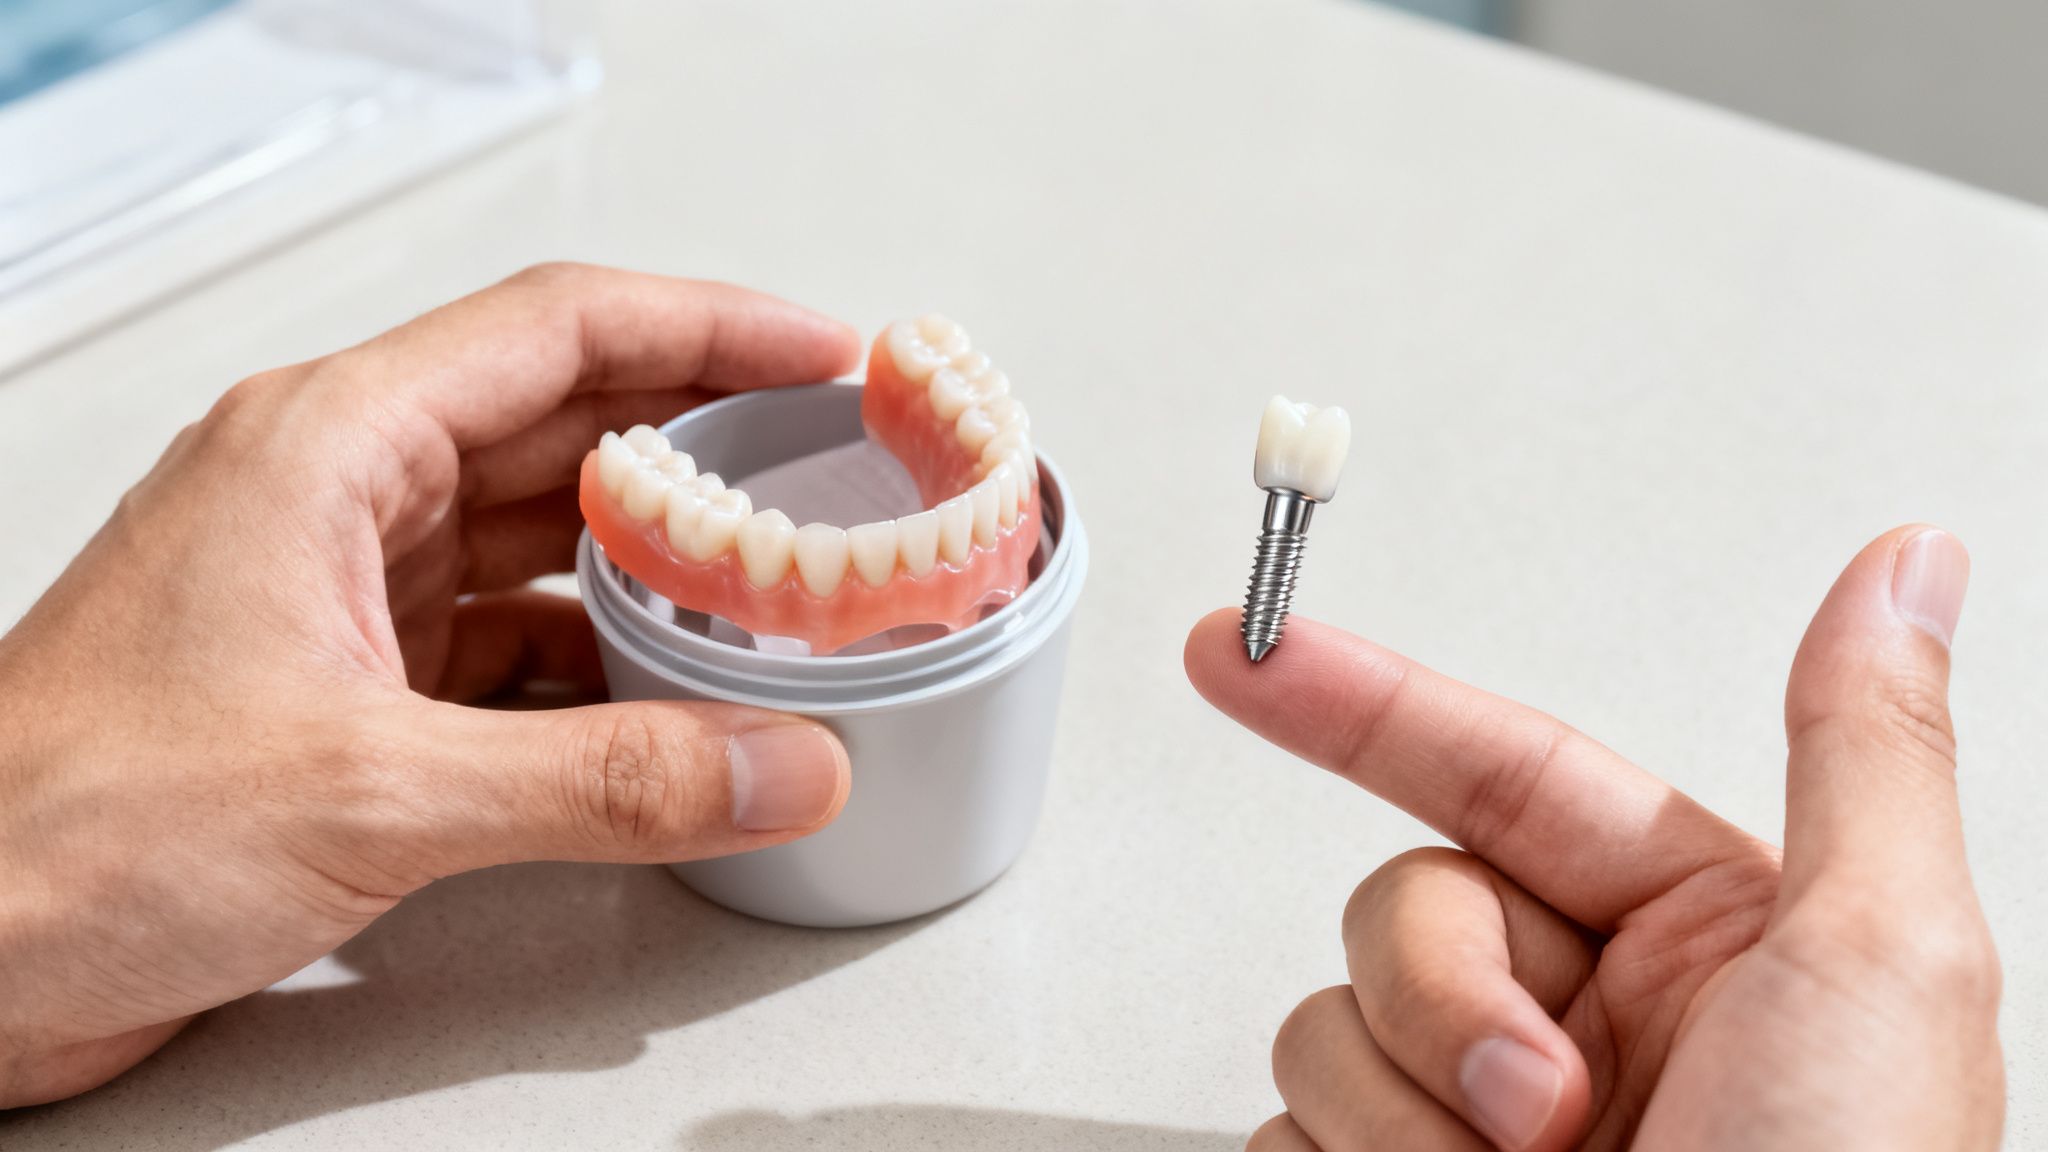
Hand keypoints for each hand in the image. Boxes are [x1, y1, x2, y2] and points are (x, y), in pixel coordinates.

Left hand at [0, 264, 860, 1105]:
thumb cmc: (64, 828)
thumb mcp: (375, 791)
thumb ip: (605, 780)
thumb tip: (772, 763)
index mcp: (328, 449)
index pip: (561, 332)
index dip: (710, 327)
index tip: (818, 355)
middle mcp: (335, 500)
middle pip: (565, 427)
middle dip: (704, 447)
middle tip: (824, 472)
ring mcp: (338, 594)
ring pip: (541, 542)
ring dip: (656, 566)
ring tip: (772, 591)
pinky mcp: (343, 690)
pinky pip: (508, 647)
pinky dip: (597, 668)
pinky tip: (667, 702)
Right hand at [1187, 526, 2001, 1149]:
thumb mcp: (1887, 970)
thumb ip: (1865, 750)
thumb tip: (1906, 566)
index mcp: (1704, 943)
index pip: (1494, 773)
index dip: (1359, 703)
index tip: (1242, 652)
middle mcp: (1586, 1025)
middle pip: (1400, 908)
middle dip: (1449, 998)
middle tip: (1548, 1108)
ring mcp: (1485, 1132)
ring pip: (1328, 1029)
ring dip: (1408, 1120)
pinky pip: (1281, 1139)